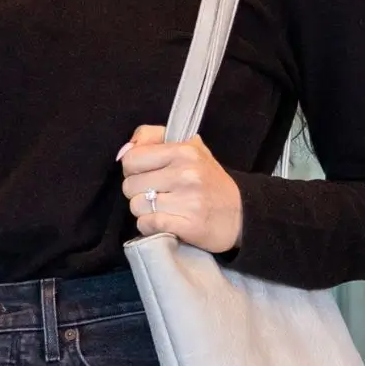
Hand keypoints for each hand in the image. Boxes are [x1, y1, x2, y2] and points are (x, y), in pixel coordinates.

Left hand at [119, 124, 243, 254]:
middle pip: (130, 185)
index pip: (131, 159)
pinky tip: (163, 222)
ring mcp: (189, 201)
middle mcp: (186, 174)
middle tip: (156, 194)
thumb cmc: (208, 179)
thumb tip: (121, 152)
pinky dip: (150, 226)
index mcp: (184, 151)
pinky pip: (148, 224)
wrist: (242, 213)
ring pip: (136, 206)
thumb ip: (152, 138)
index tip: (144, 175)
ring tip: (162, 208)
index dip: (132, 169)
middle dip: (137, 192)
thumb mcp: (187, 147)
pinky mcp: (190, 226)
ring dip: (144, 211)